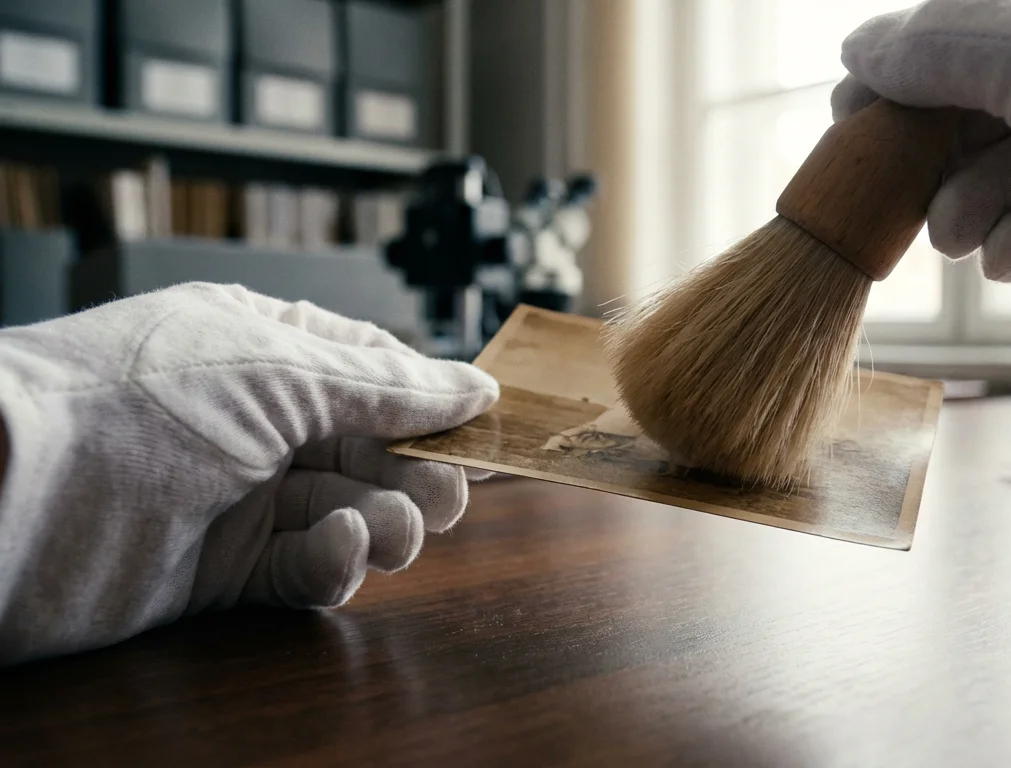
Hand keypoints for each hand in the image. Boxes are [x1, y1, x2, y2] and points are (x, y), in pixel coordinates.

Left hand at [0, 283, 497, 663]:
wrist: (12, 491)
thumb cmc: (137, 397)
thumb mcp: (281, 370)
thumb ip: (388, 387)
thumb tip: (475, 387)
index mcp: (266, 349)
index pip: (376, 373)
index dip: (435, 403)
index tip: (489, 429)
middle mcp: (257, 421)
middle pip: (373, 450)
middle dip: (419, 472)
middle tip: (450, 494)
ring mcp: (240, 496)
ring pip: (350, 512)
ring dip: (388, 521)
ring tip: (398, 528)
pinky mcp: (223, 571)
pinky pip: (306, 570)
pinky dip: (336, 562)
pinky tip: (341, 548)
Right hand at [833, 0, 1010, 449]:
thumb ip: (957, 44)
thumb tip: (865, 49)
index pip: (985, 19)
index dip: (912, 60)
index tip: (853, 105)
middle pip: (991, 94)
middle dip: (932, 140)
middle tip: (880, 183)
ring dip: (968, 200)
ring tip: (952, 234)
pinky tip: (1010, 258)